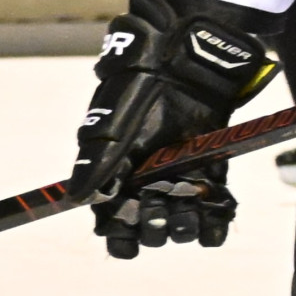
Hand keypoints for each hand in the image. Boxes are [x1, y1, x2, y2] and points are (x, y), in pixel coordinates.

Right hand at [72, 0, 278, 257]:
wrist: (187, 55)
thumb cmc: (140, 82)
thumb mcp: (113, 119)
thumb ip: (98, 159)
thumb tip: (77, 198)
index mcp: (115, 172)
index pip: (113, 220)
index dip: (120, 236)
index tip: (128, 241)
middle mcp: (146, 178)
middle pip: (148, 224)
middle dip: (154, 227)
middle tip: (161, 208)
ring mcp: (179, 173)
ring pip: (181, 218)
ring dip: (184, 226)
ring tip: (189, 214)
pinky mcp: (211, 166)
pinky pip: (215, 204)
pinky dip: (217, 219)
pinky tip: (217, 223)